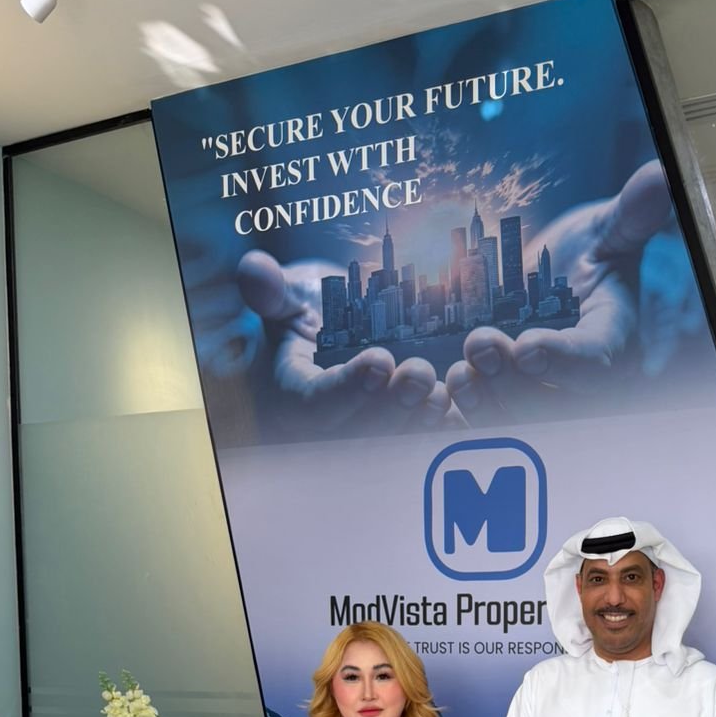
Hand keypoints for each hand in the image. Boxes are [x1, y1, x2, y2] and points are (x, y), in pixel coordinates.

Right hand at [236, 250, 460, 435]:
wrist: (336, 338)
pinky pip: (419, 446)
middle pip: (359, 432)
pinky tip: (460, 416)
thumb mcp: (288, 298)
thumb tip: (255, 270)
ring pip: (392, 444)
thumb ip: (273, 291)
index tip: (380, 360)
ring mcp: (366, 439)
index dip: (348, 386)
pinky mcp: (397, 440)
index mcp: (296, 398)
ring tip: (441, 394)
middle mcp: (330, 431)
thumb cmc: (310, 316)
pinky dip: (440, 434)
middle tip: (420, 375)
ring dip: (419, 423)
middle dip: (391, 406)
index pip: (318, 402)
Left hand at [445, 161, 671, 423]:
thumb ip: (628, 216)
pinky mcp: (506, 406)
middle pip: (552, 402)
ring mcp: (541, 399)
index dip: (564, 359)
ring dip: (485, 403)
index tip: (529, 346)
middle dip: (513, 381)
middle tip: (479, 345)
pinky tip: (436, 402)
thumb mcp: (606, 231)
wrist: (554, 285)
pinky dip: (461, 420)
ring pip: (515, 419)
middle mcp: (579, 384)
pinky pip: (484, 428)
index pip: (594, 359)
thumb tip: (658, 177)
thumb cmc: (586, 256)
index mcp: (609, 341)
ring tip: (458, 374)